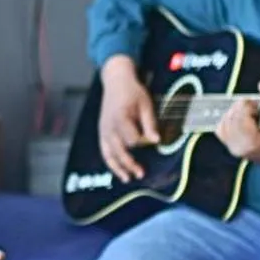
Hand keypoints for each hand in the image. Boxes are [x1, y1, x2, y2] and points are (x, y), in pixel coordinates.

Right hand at [98, 56, 158, 182]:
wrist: (116, 81)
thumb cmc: (133, 92)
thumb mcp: (146, 103)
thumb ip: (150, 123)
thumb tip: (157, 141)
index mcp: (120, 117)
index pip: (132, 139)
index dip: (143, 144)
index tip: (153, 144)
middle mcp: (109, 126)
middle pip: (119, 150)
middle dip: (130, 163)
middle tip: (141, 174)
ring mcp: (104, 130)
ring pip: (109, 154)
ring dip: (118, 168)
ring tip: (128, 178)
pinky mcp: (102, 133)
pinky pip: (104, 151)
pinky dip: (111, 163)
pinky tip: (120, 172)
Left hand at [217, 83, 259, 165]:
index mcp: (252, 141)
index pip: (241, 114)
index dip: (249, 104)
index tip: (258, 105)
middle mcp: (239, 147)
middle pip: (230, 117)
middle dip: (241, 108)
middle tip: (253, 107)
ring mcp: (234, 149)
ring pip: (223, 122)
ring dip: (234, 113)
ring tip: (247, 113)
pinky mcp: (232, 148)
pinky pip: (221, 130)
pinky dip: (228, 121)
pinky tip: (239, 118)